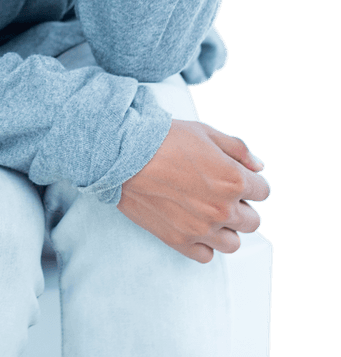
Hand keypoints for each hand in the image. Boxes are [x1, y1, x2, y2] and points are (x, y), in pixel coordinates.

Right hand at [117, 119, 270, 262]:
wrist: (125, 153)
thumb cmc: (164, 138)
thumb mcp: (206, 132)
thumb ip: (238, 149)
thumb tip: (258, 167)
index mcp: (233, 180)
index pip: (263, 191)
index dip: (250, 182)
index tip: (235, 177)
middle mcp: (222, 209)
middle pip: (252, 221)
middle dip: (241, 206)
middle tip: (220, 193)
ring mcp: (201, 229)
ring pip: (233, 243)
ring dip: (226, 228)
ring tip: (207, 211)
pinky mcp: (179, 241)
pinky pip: (207, 256)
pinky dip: (204, 243)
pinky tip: (194, 224)